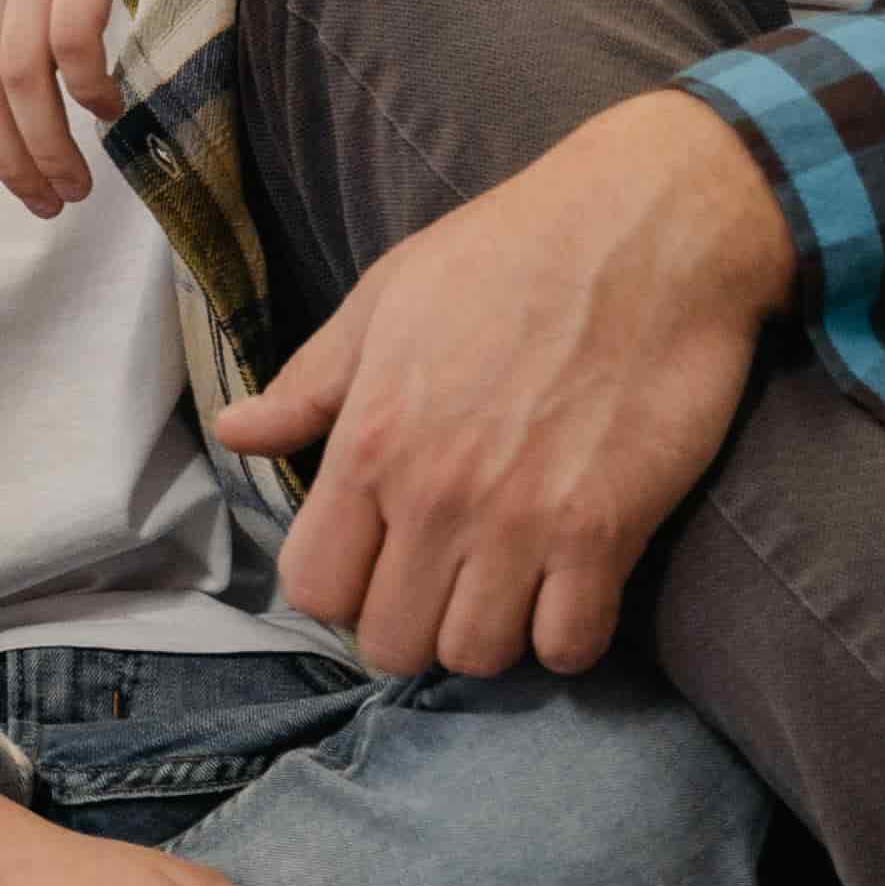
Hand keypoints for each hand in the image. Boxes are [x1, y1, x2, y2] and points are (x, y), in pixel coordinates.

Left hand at [215, 90, 794, 677]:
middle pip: (393, 643)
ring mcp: (522, 521)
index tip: (378, 559)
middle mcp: (435, 496)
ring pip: (476, 657)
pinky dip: (567, 634)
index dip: (342, 587)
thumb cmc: (511, 249)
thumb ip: (310, 382)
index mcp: (370, 439)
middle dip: (412, 621)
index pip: (316, 589)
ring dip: (490, 631)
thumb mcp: (387, 297)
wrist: (649, 227)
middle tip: (447, 575)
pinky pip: (568, 647)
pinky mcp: (606, 532)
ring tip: (509, 580)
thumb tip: (235, 432)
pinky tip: (571, 586)